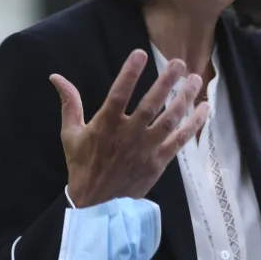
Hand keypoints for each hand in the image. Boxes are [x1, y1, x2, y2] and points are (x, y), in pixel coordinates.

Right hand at [51, 49, 209, 207]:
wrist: (96, 205)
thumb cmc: (82, 166)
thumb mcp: (70, 134)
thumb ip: (69, 103)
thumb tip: (56, 77)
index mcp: (105, 125)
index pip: (118, 94)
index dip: (129, 73)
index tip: (139, 54)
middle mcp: (128, 134)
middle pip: (151, 104)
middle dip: (166, 81)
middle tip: (179, 62)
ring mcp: (146, 148)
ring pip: (170, 119)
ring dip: (184, 98)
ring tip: (195, 79)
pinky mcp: (158, 162)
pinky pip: (179, 140)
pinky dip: (193, 124)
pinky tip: (204, 108)